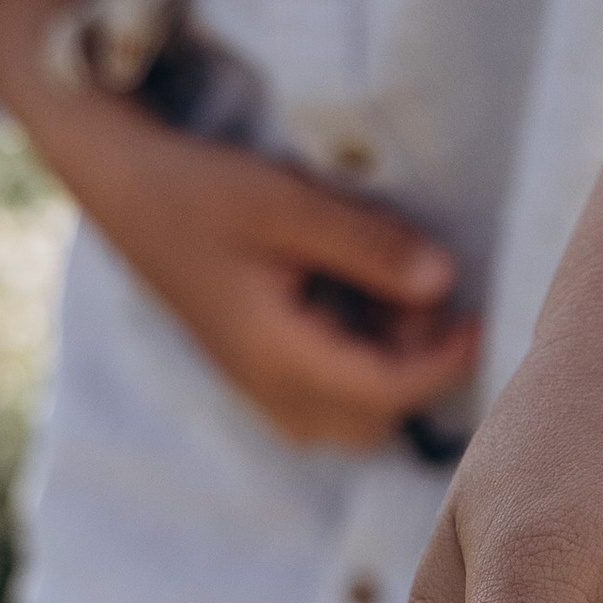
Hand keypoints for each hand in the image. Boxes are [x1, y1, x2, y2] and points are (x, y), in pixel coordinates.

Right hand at [0, 0, 480, 449]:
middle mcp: (266, 387)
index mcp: (272, 352)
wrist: (123, 184)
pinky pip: (329, 392)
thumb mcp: (286, 202)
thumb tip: (444, 280)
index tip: (480, 314)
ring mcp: (259, 384)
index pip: (383, 391)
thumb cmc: (199, 186)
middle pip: (373, 418)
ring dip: (388, 362)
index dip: (443, 361)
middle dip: (414, 366)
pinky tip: (357, 292)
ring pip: (353, 412)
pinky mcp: (259, 368)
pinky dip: (360, 355)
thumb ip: (365, 244)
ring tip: (388, 284)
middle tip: (421, 290)